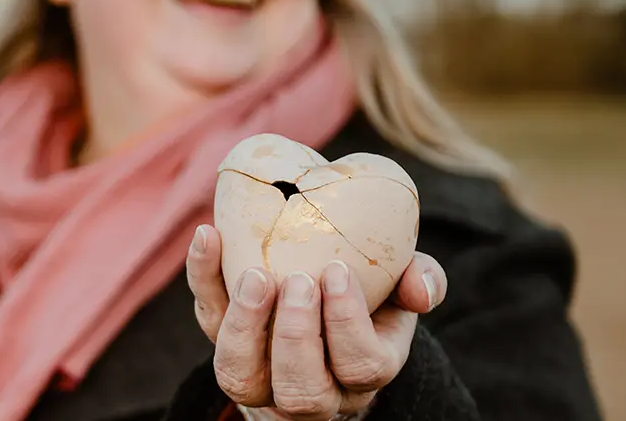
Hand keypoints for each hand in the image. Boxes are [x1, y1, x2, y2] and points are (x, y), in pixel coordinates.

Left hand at [186, 224, 446, 419]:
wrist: (324, 301)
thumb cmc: (369, 294)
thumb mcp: (400, 287)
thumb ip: (420, 281)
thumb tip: (422, 289)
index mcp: (362, 370)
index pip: (360, 366)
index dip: (347, 325)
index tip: (337, 272)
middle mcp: (312, 389)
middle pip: (301, 389)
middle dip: (297, 336)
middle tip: (298, 280)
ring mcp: (261, 374)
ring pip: (242, 378)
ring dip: (244, 325)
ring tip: (255, 275)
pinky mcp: (224, 340)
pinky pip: (207, 319)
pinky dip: (204, 277)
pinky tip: (209, 236)